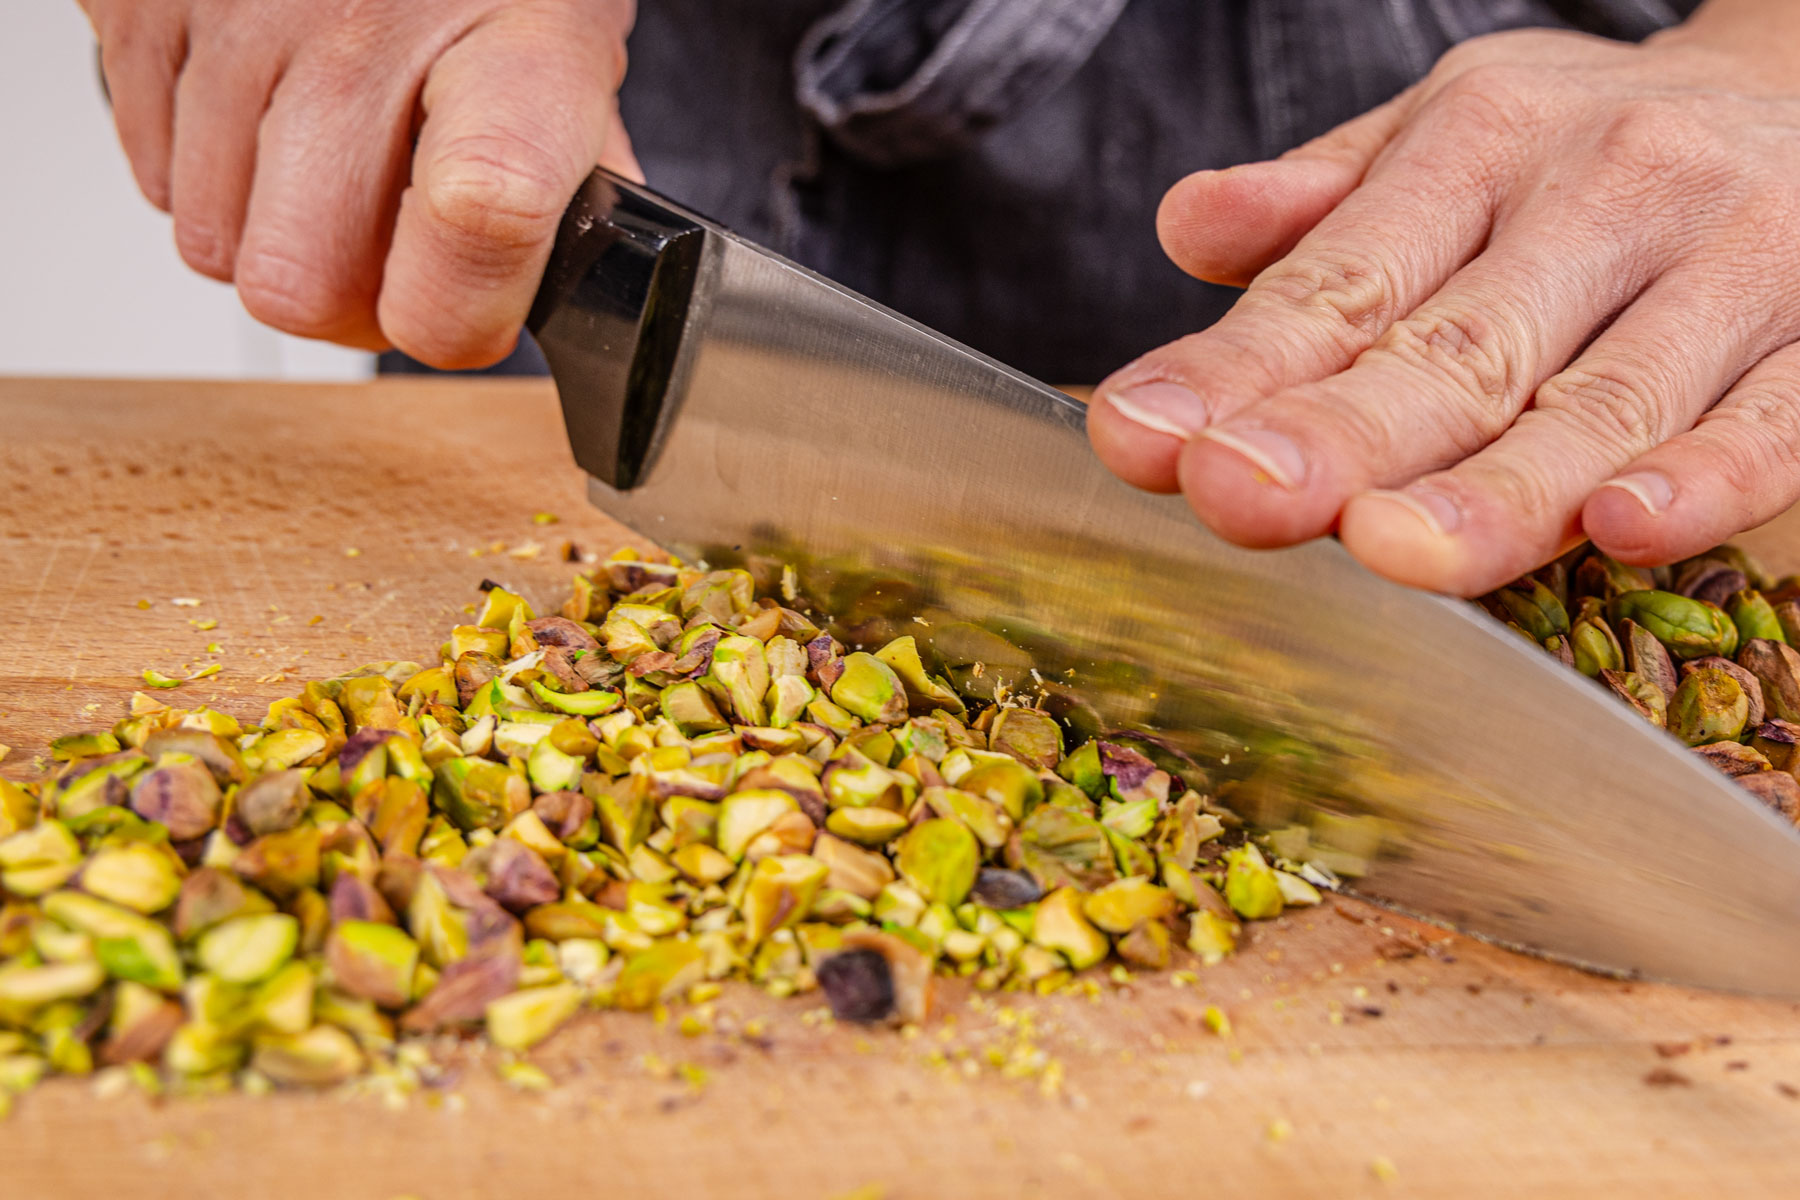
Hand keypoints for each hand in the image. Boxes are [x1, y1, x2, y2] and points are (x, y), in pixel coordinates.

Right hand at [80, 0, 639, 366]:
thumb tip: (572, 297)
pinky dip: (207, 175)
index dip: (459, 309)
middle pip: (304, 286)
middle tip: (384, 250)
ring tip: (327, 160)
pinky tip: (269, 115)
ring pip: (214, 247)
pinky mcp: (143, 4)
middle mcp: (365, 28)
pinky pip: (153, 177)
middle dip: (344, 301)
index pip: (485, 216)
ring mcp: (242, 14)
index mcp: (514, 54)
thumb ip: (577, 189)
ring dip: (269, 234)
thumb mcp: (572, 60)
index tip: (462, 304)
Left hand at [1088, 23, 1799, 596]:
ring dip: (1496, 483)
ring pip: (1601, 398)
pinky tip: (1622, 530)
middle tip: (1238, 497)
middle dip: (1341, 431)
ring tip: (1391, 548)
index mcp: (1481, 143)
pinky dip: (1705, 477)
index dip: (1237, 366)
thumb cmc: (1587, 153)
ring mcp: (1730, 263)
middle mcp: (1604, 189)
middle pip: (1456, 345)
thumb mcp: (1449, 138)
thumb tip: (1185, 225)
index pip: (1339, 277)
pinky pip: (1772, 420)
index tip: (1138, 438)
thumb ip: (1324, 206)